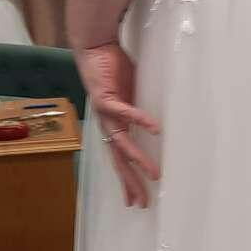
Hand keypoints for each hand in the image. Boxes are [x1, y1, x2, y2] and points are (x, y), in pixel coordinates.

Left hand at [75, 41, 161, 207]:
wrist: (94, 48)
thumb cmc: (113, 70)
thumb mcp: (129, 96)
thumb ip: (137, 111)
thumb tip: (156, 121)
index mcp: (113, 126)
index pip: (120, 159)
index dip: (127, 180)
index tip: (134, 201)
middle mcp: (107, 124)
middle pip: (119, 160)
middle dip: (131, 182)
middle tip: (142, 202)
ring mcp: (106, 113)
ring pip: (122, 143)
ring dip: (138, 159)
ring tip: (155, 173)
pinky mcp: (107, 97)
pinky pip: (125, 112)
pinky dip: (140, 120)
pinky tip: (155, 130)